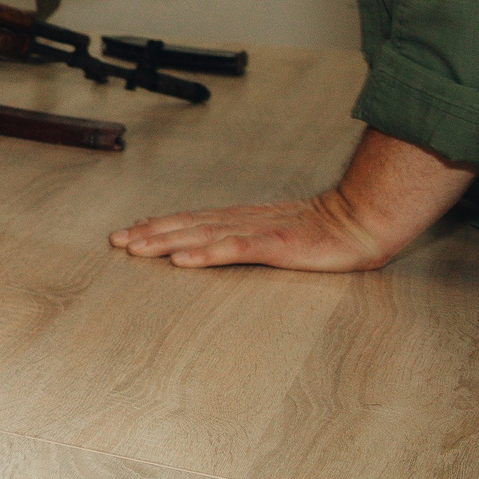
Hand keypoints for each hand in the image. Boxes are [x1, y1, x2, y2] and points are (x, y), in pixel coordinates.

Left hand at [110, 190, 402, 270]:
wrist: (362, 222)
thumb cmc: (322, 232)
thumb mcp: (277, 234)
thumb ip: (246, 237)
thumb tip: (216, 244)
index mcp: (241, 219)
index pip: (190, 220)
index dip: (157, 225)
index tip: (127, 231)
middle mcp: (242, 221)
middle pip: (187, 225)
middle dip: (149, 233)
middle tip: (116, 241)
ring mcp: (257, 231)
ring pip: (201, 235)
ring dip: (166, 241)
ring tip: (136, 248)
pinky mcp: (275, 245)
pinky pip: (234, 249)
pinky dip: (205, 253)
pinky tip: (183, 260)